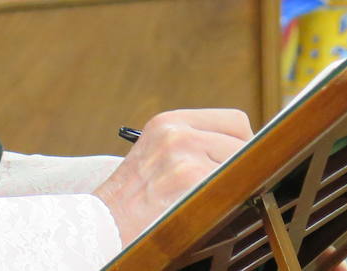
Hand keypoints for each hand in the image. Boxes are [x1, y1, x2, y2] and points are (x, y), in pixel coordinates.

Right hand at [92, 108, 252, 245]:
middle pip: (243, 141)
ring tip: (210, 200)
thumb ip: (194, 143)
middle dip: (240, 166)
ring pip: (240, 166)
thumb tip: (242, 151)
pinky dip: (227, 203)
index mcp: (168, 122)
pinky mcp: (190, 180)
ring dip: (232, 185)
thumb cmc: (132, 199)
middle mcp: (176, 132)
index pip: (233, 121)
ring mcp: (184, 155)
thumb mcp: (157, 154)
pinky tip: (206, 211)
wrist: (103, 226)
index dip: (241, 145)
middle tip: (228, 187)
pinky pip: (231, 188)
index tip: (240, 162)